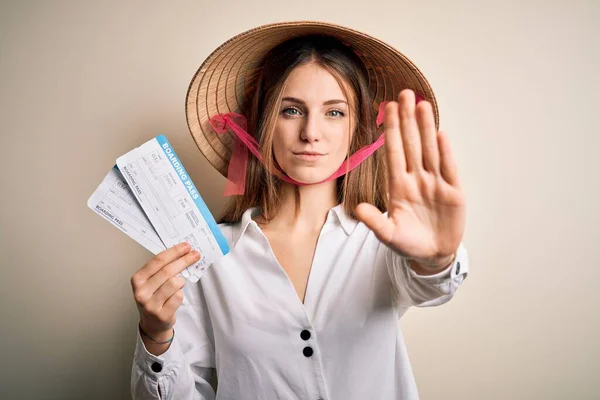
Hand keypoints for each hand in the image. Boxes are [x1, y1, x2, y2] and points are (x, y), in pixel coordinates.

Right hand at [130, 243, 199, 340]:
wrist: (152, 323)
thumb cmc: (153, 298)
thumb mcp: (151, 282)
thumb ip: (162, 268)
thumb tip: (183, 252)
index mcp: (138, 279)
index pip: (158, 260)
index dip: (174, 252)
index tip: (186, 246)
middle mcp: (141, 292)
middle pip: (167, 271)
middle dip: (184, 260)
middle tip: (195, 255)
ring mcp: (150, 305)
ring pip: (174, 283)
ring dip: (181, 281)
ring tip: (179, 283)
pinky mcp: (161, 314)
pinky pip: (178, 297)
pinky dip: (180, 294)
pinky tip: (175, 297)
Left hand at [355, 89, 465, 269]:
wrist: (432, 255)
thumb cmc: (408, 243)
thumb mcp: (389, 235)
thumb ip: (375, 222)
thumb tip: (357, 210)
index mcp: (398, 186)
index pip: (394, 153)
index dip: (392, 131)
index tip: (388, 109)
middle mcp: (416, 179)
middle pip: (412, 144)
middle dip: (408, 119)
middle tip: (404, 94)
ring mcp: (435, 183)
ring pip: (429, 150)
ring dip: (426, 128)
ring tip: (422, 104)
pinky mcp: (453, 192)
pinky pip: (448, 168)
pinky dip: (445, 152)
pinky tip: (440, 133)